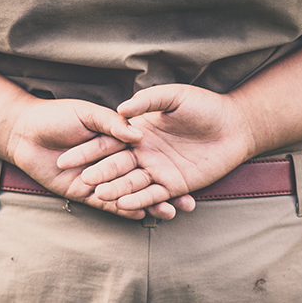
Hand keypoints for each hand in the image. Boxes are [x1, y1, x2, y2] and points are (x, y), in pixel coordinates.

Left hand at [0, 98, 184, 218]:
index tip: (191, 168)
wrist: (23, 133)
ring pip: (133, 194)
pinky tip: (147, 216)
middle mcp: (113, 161)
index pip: (148, 152)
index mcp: (116, 139)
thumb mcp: (87, 114)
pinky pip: (111, 206)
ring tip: (174, 212)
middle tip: (191, 200)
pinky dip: (129, 211)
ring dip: (154, 204)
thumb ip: (112, 124)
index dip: (169, 160)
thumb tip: (137, 133)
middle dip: (168, 189)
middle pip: (147, 177)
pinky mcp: (85, 194)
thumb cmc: (56, 117)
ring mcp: (100, 179)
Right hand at [59, 84, 256, 210]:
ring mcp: (158, 170)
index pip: (108, 144)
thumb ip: (149, 100)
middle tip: (79, 182)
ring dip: (115, 191)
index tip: (67, 159)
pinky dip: (139, 201)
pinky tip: (124, 206)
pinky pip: (152, 195)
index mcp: (140, 132)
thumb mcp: (175, 96)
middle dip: (98, 174)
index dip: (88, 152)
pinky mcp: (173, 184)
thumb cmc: (205, 105)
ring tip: (99, 197)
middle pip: (115, 167)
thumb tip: (123, 108)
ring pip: (131, 184)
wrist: (235, 125)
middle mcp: (145, 154)